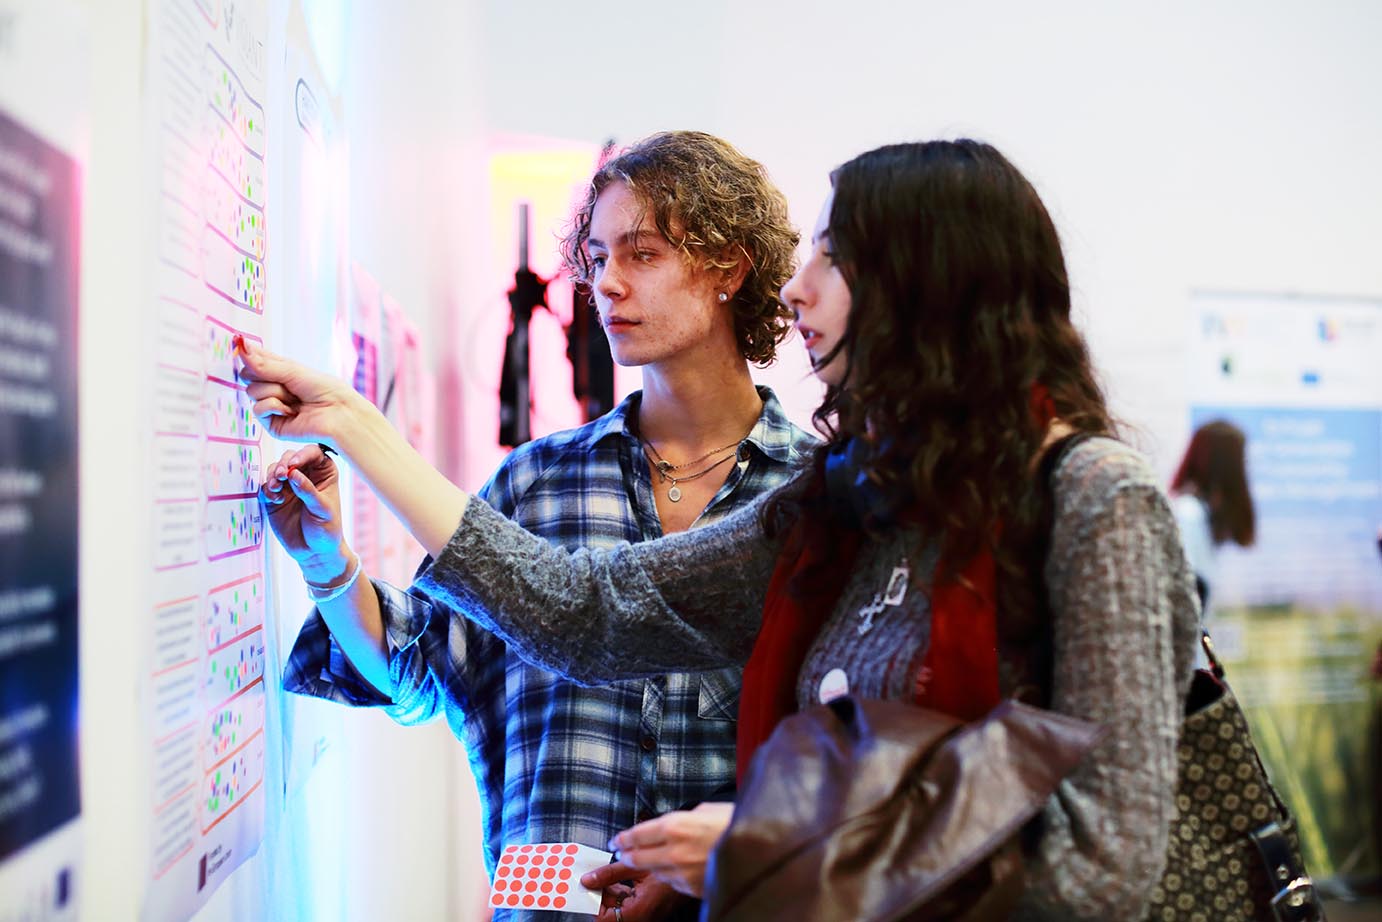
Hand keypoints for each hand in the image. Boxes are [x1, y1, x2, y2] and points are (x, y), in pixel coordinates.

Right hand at [235, 337, 362, 447]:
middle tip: (287, 382)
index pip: (256, 359)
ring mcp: (272, 406)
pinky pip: (257, 409)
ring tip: (295, 399)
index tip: (241, 345)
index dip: (249, 354)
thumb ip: (264, 363)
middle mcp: (274, 388)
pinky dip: (274, 406)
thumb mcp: (292, 370)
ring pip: (252, 392)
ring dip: (275, 392)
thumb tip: (240, 346)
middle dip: (266, 376)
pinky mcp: (271, 424)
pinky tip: (292, 411)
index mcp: (280, 372)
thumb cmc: (324, 389)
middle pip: (248, 375)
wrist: (338, 413)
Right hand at [260, 445, 350, 582]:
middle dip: (284, 463)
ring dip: (273, 475)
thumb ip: (307, 490)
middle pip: (290, 457)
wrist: (314, 552)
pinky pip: (266, 486)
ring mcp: (289, 486)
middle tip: (282, 475)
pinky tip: (275, 499)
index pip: (313, 453)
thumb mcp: (322, 509)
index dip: (303, 454)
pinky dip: (268, 489)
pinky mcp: (275, 498)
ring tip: (277, 487)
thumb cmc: (327, 529)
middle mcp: (305, 475)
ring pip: (276, 469)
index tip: (294, 464)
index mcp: (324, 473)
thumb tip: (293, 473)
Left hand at [584, 863, 687, 921]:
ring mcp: (643, 915)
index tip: (585, 887)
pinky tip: (618, 876)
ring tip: (604, 873)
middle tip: (591, 877)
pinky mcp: (646, 909)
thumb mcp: (636, 866)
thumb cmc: (671, 867)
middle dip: (598, 895)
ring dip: (608, 892)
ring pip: (615, 909)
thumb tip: (588, 879)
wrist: (693, 869)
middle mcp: (641, 918)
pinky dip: (618, 892)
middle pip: (608, 914)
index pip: (602, 918)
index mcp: (638, 911)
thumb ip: (609, 874)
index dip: (592, 902)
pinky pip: (625, 905)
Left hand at [602, 802, 733, 897]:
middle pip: (639, 856)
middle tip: (622, 852)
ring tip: (649, 859)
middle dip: (628, 854)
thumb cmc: (738, 823)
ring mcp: (683, 872)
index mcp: (676, 826)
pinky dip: (670, 875)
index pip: (638, 834)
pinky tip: (674, 869)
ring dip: (649, 865)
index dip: (624, 838)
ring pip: (655, 871)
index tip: (617, 839)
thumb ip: (685, 817)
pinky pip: (674, 882)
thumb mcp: (708, 809)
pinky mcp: (694, 888)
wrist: (761, 847)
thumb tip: (675, 822)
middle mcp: (675, 851)